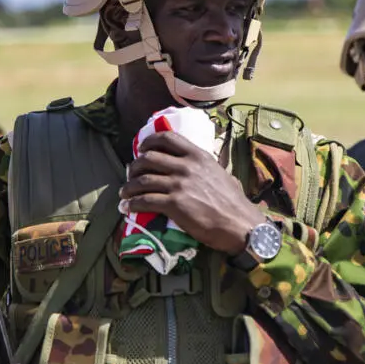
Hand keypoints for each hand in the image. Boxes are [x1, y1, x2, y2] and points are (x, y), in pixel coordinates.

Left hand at [119, 131, 265, 254]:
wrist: (240, 224)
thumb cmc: (234, 203)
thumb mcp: (221, 174)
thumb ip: (204, 168)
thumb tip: (198, 168)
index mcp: (198, 156)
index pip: (167, 139)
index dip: (149, 142)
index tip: (141, 149)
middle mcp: (186, 166)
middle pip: (149, 158)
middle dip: (134, 167)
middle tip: (130, 175)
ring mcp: (179, 185)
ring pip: (143, 180)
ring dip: (129, 187)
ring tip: (124, 194)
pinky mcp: (174, 204)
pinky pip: (145, 201)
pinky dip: (132, 204)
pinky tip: (127, 208)